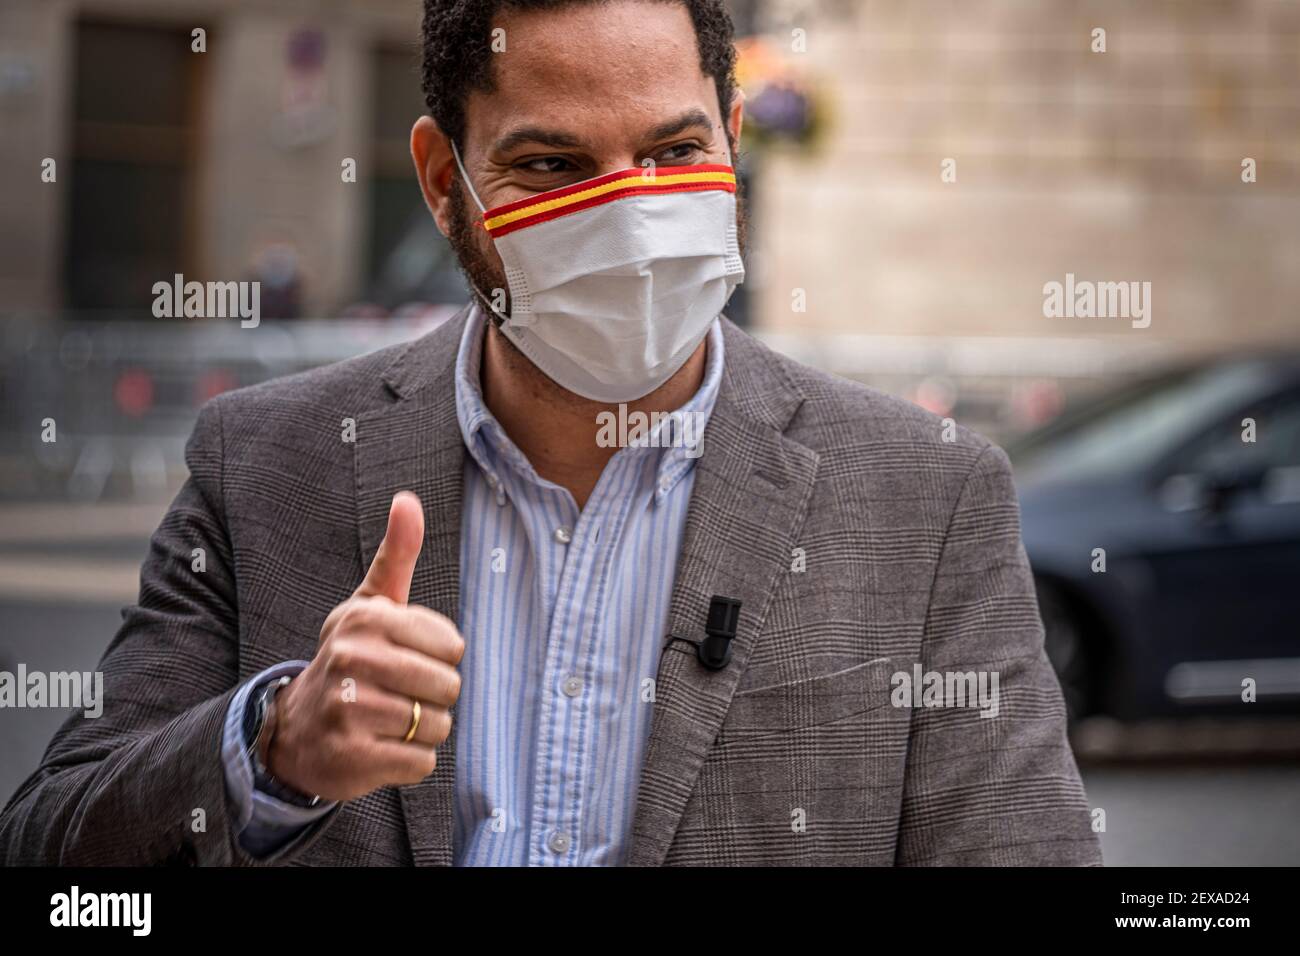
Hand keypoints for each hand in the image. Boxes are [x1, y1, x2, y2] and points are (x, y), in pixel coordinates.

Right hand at [267, 491, 464, 801]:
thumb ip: (396, 554)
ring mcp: (349, 709)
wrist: (294, 728)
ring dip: (424, 731)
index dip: (439, 658)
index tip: (406, 659)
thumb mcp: (369, 604)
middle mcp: (351, 659)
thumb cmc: (350, 658)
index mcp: (365, 619)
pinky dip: (410, 761)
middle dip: (434, 698)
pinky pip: (421, 762)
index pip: (452, 646)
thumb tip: (408, 500)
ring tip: (389, 721)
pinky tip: (382, 748)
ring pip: (438, 725)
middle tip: (399, 695)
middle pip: (448, 686)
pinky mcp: (351, 757)